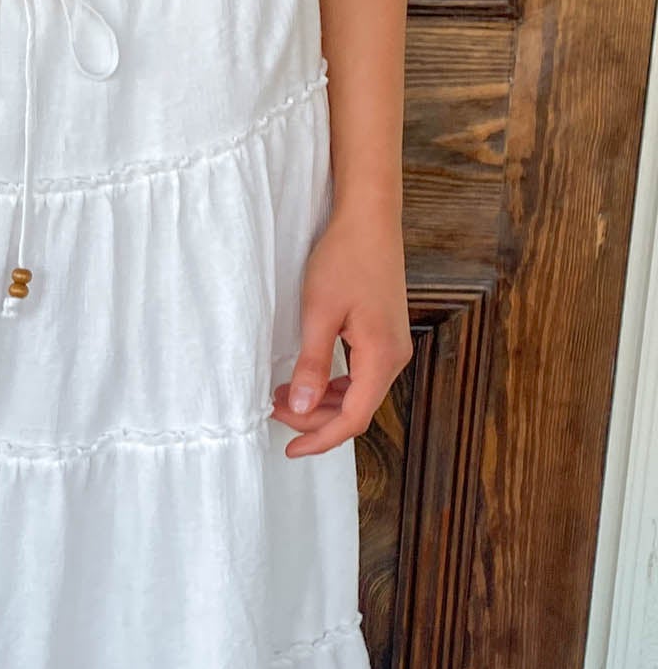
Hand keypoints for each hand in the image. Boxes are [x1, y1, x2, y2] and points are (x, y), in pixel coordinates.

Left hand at [270, 202, 411, 457]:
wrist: (369, 219)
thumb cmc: (345, 259)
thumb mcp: (319, 314)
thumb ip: (311, 365)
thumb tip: (301, 408)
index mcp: (382, 357)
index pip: (353, 418)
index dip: (320, 439)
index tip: (290, 450)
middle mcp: (394, 357)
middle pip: (356, 410)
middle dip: (313, 419)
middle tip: (273, 408)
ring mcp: (392, 346)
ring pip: (357, 394)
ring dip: (321, 402)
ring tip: (282, 395)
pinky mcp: (384, 335)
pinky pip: (360, 375)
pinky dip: (332, 384)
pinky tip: (306, 378)